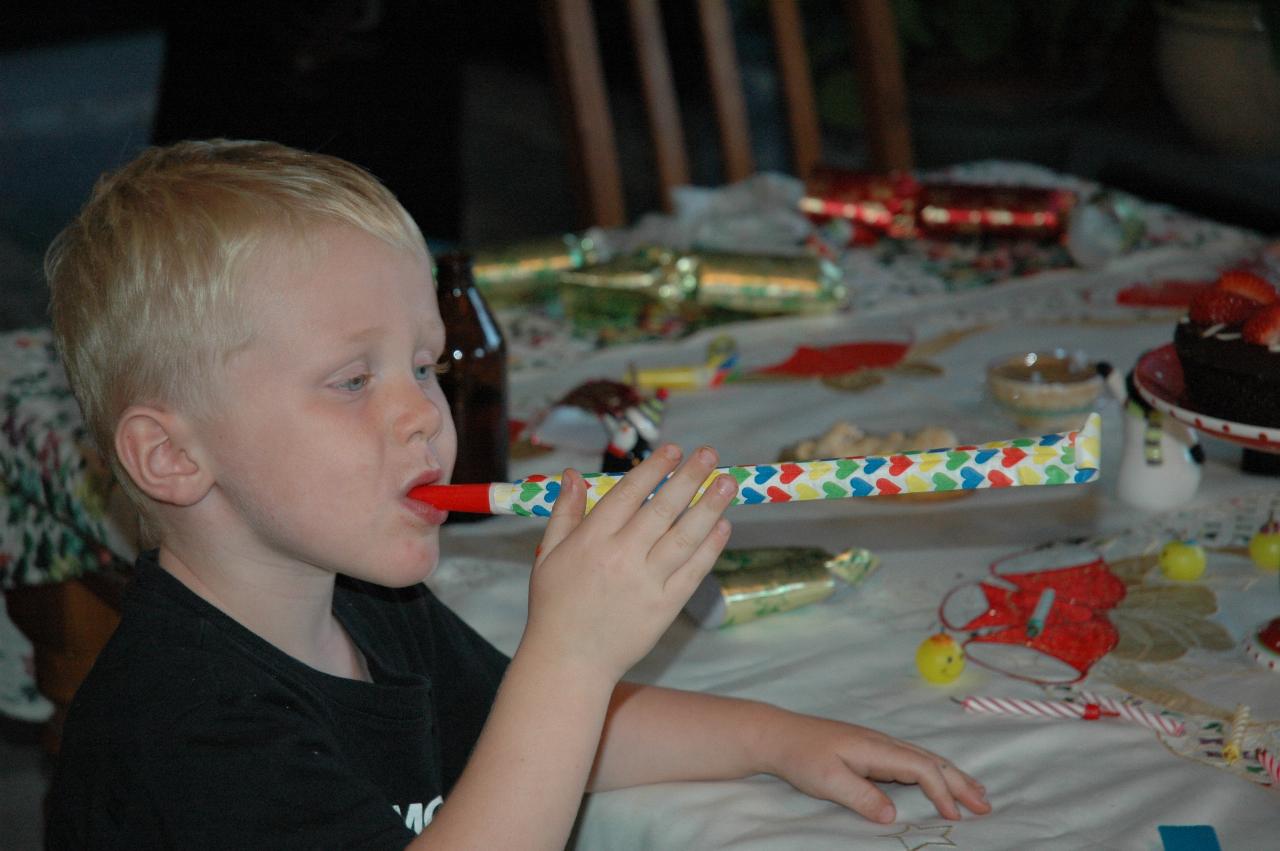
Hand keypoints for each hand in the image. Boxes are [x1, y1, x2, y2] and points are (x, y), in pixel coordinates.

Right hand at [522, 444, 735, 684]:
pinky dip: (710, 547)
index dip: (654, 469)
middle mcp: (621, 557)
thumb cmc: (555, 606)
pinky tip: (723, 525)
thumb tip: (573, 474)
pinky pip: (693, 571)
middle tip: (711, 455)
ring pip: (685, 537)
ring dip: (710, 507)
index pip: (629, 494)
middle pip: (663, 509)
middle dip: (690, 477)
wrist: (569, 661)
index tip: (674, 449)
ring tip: (728, 483)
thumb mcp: (548, 554)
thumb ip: (565, 512)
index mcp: (592, 540)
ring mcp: (646, 583)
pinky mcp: (664, 607)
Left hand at [753, 708, 989, 823]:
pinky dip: (932, 772)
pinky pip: (911, 761)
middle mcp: (882, 743)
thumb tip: (893, 815)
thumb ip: (861, 797)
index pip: (920, 768)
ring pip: (924, 758)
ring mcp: (877, 745)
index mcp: (876, 748)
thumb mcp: (827, 781)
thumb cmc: (800, 756)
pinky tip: (937, 781)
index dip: (941, 791)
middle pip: (931, 760)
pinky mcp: (870, 751)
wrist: (777, 734)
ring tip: (976, 792)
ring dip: (951, 775)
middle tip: (986, 805)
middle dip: (960, 782)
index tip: (955, 816)